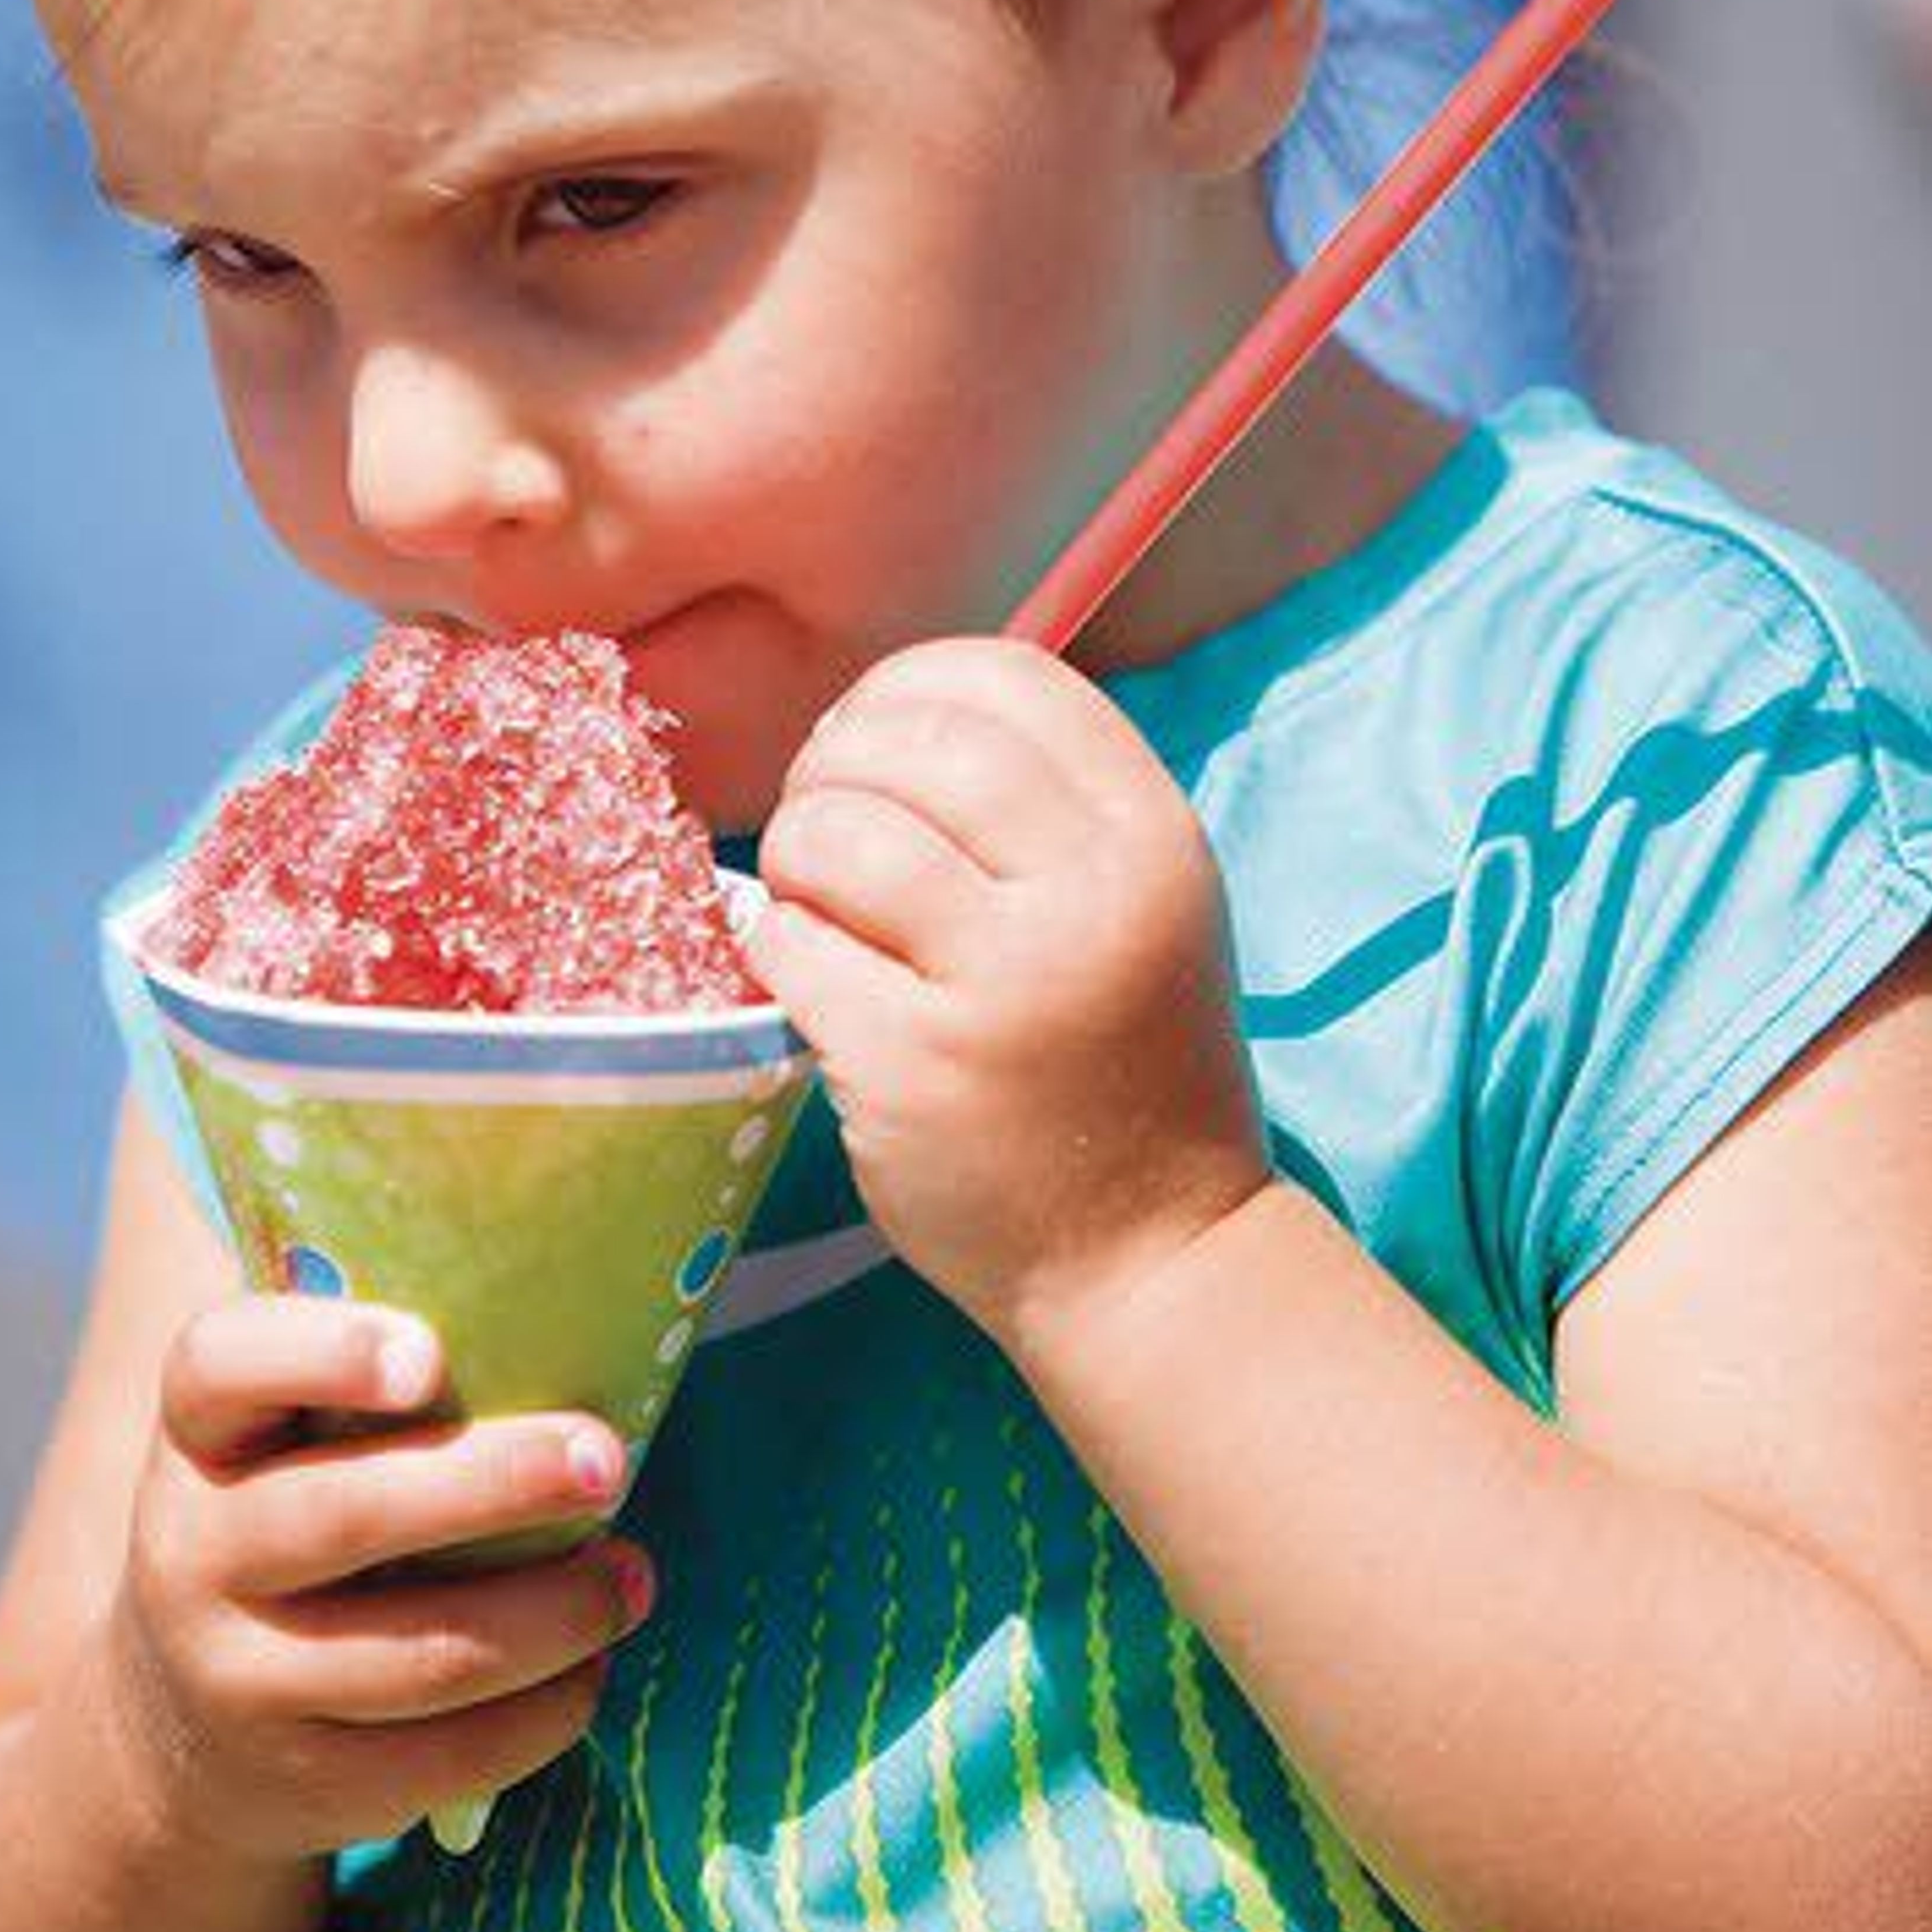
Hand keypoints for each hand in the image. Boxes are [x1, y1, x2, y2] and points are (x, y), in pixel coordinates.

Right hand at [104, 1296, 653, 1861]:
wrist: (179, 1725)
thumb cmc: (286, 1513)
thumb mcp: (283, 1433)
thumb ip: (365, 1361)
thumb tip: (560, 1278)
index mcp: (196, 1437)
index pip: (219, 1366)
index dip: (321, 1353)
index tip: (427, 1353)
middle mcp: (191, 1555)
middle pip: (347, 1515)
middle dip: (497, 1484)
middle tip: (610, 1456)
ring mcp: (237, 1683)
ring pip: (420, 1652)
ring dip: (553, 1613)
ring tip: (633, 1575)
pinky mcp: (302, 1787)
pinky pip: (443, 1758)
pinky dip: (541, 1712)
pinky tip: (591, 1667)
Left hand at [749, 637, 1268, 1354]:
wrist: (1154, 1254)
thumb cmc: (1121, 1062)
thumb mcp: (1138, 903)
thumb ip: (1044, 804)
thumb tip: (882, 711)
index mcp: (1153, 836)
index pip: (1005, 677)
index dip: (908, 691)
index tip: (875, 746)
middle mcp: (1092, 895)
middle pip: (908, 742)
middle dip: (833, 767)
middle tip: (825, 828)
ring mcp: (1002, 983)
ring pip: (836, 834)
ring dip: (795, 856)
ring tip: (818, 904)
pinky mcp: (913, 1066)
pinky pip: (791, 947)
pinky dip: (777, 948)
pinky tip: (815, 981)